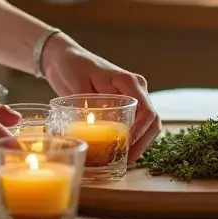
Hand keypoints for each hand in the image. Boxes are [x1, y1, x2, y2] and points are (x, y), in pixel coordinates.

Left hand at [41, 35, 161, 161]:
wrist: (65, 58)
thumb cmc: (72, 65)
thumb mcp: (78, 84)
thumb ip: (88, 106)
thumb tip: (92, 132)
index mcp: (128, 81)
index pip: (146, 109)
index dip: (141, 130)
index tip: (127, 144)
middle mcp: (136, 89)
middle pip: (152, 120)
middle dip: (143, 142)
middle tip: (127, 159)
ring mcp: (132, 98)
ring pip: (148, 125)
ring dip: (140, 144)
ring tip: (123, 159)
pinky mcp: (125, 106)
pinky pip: (137, 124)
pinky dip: (133, 140)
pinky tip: (121, 152)